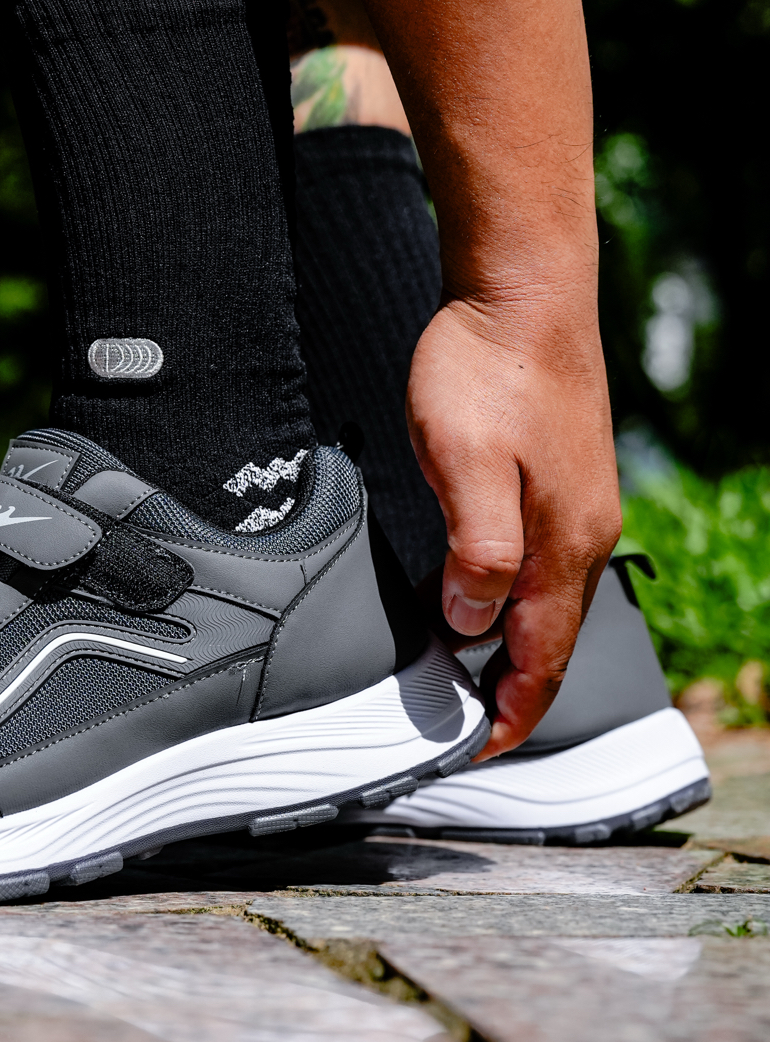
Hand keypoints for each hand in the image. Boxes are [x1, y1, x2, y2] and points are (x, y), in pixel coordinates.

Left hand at [407, 294, 620, 756]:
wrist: (522, 290)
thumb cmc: (487, 370)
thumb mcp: (465, 465)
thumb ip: (476, 551)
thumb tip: (473, 622)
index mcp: (564, 544)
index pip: (544, 657)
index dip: (512, 714)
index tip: (475, 751)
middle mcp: (583, 533)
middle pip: (553, 639)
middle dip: (511, 690)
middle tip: (460, 723)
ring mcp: (577, 504)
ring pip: (546, 600)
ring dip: (507, 644)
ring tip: (457, 673)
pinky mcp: (561, 478)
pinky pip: (538, 560)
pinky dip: (507, 595)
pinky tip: (466, 591)